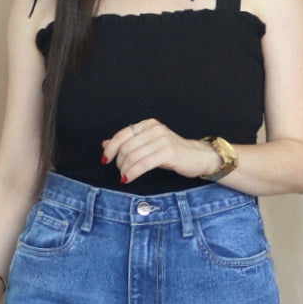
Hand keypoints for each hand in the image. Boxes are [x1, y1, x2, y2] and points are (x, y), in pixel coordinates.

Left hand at [101, 119, 221, 186]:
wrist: (197, 157)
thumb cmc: (172, 152)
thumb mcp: (148, 145)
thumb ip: (128, 143)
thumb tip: (105, 144)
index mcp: (147, 124)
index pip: (121, 134)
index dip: (110, 148)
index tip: (105, 160)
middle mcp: (154, 129)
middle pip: (125, 147)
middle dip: (119, 162)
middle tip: (121, 172)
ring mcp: (162, 139)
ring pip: (133, 156)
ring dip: (125, 170)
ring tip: (125, 176)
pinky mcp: (168, 152)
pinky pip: (143, 164)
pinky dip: (133, 173)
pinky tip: (129, 179)